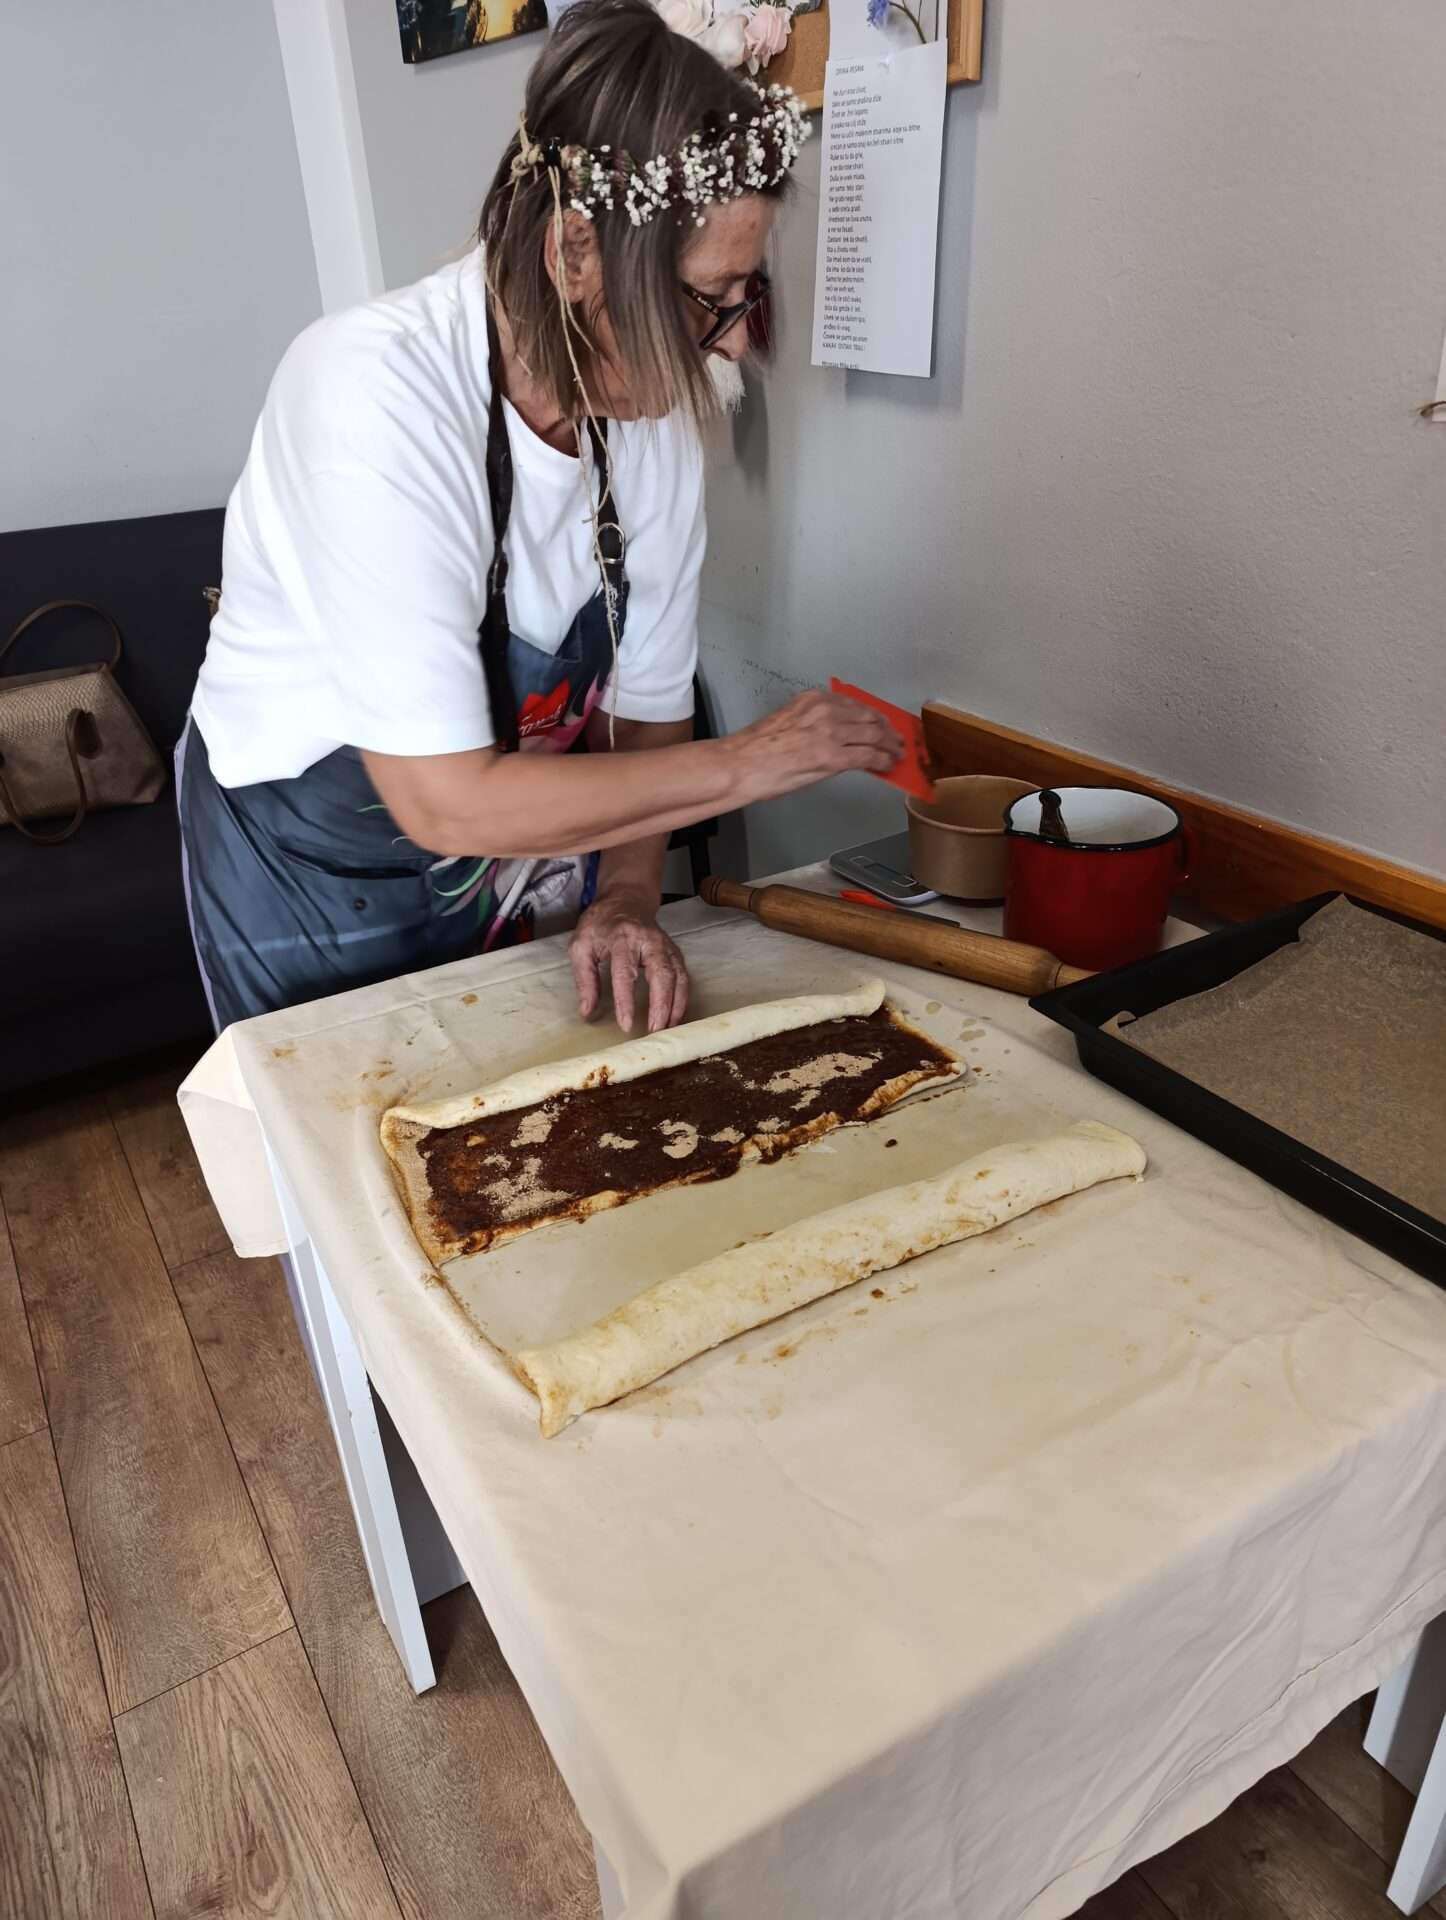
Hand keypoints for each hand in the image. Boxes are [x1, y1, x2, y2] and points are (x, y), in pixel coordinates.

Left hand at [570, 893, 690, 1034]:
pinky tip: (676, 1017)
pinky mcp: (675, 952)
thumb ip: (585, 979)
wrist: (626, 900)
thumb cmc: (601, 924)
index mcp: (621, 938)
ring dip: (676, 1006)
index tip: (626, 1024)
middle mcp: (648, 941)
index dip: (626, 1000)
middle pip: (661, 974)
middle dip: (661, 1005)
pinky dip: (683, 999)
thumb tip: (588, 1011)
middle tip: (654, 1031)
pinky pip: (684, 977)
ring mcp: (665, 946)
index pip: (625, 972)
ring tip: (668, 1030)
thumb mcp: (581, 946)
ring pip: (678, 977)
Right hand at [726, 689, 903, 805]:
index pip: (853, 704)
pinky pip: (869, 756)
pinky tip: (888, 766)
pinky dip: (883, 760)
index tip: (881, 723)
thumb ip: (813, 723)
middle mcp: (825, 710)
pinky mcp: (833, 756)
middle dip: (887, 730)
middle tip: (896, 740)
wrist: (740, 765)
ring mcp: (831, 732)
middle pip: (869, 716)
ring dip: (890, 745)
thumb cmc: (755, 750)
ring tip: (897, 754)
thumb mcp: (788, 722)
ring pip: (874, 734)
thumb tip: (833, 737)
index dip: (872, 715)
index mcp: (813, 699)